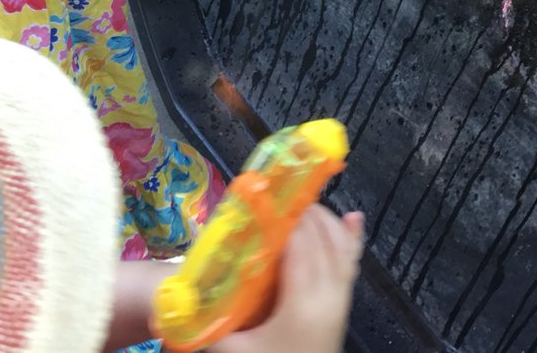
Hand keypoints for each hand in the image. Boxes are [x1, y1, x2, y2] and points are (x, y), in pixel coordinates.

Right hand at [209, 206, 364, 352]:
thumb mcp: (234, 351)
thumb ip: (209, 324)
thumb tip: (182, 297)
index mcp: (302, 304)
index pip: (299, 246)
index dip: (282, 221)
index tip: (263, 201)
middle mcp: (328, 295)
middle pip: (320, 239)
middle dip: (301, 214)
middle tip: (276, 198)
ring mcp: (341, 299)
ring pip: (339, 246)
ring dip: (322, 221)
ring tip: (299, 204)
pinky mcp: (345, 306)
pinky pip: (352, 262)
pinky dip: (352, 237)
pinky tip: (354, 217)